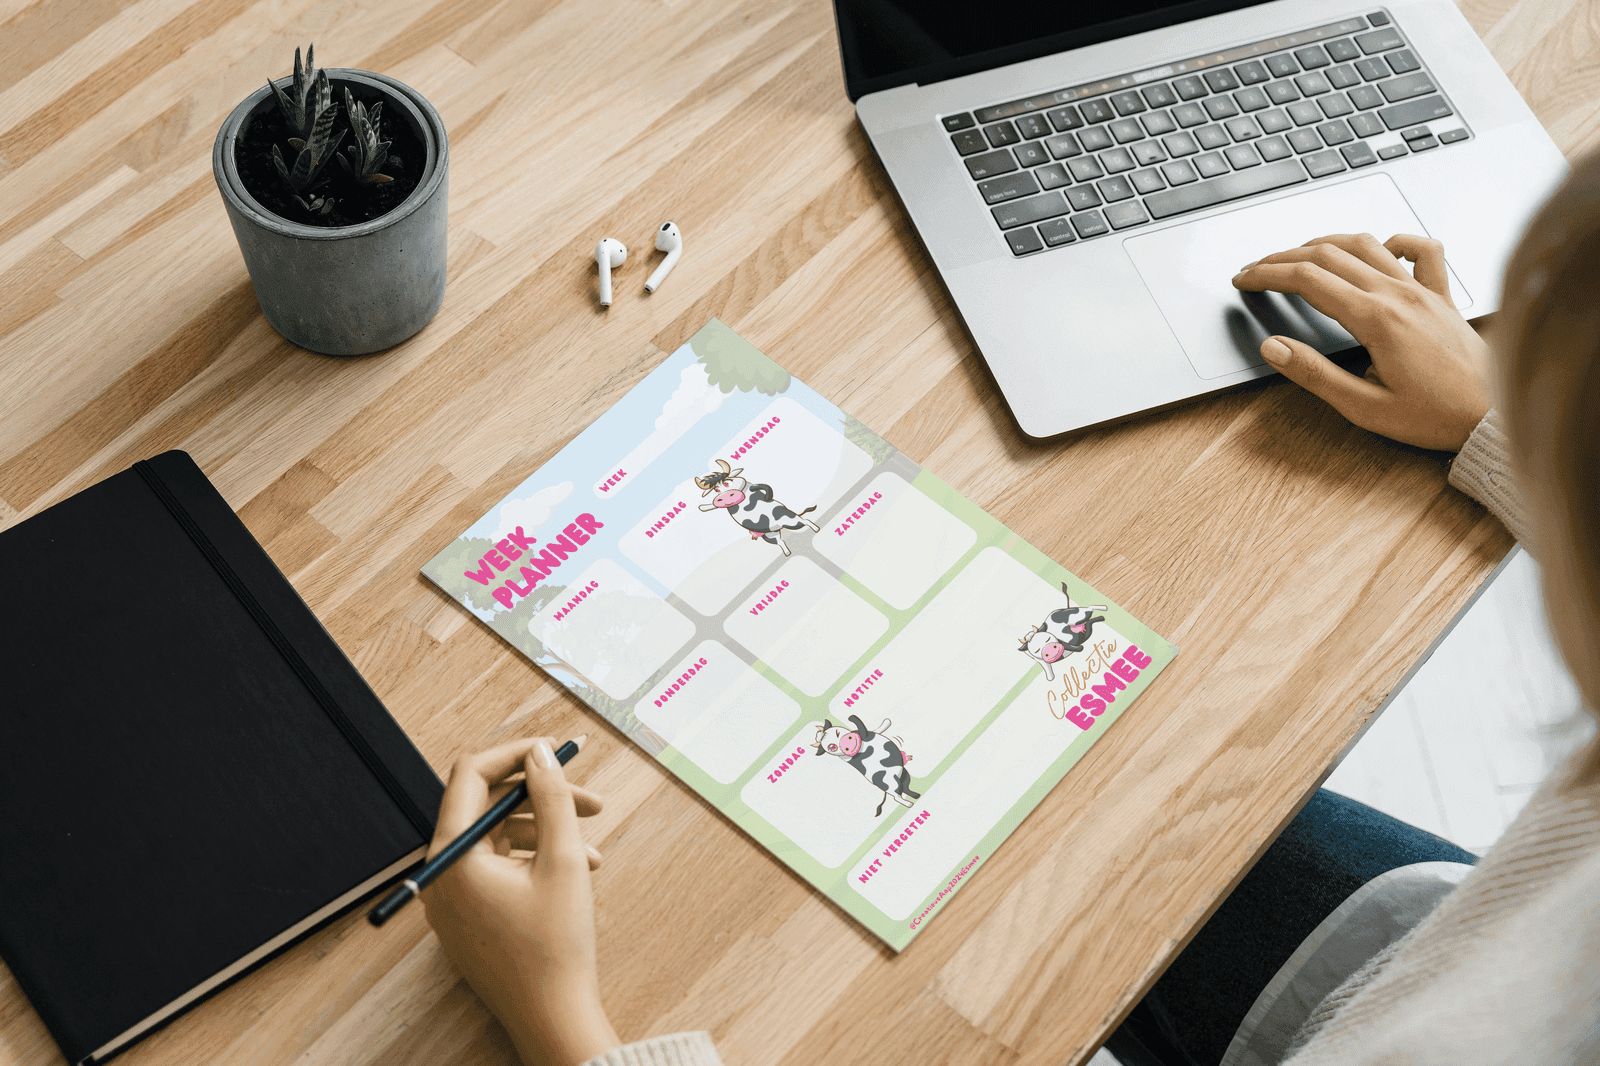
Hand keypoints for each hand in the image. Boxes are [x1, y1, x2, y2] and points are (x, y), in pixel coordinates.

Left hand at [421, 737, 619, 1065]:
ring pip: (499, 838)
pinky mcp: (468, 915)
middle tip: (590, 798)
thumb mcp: (562, 860)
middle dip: (542, 798)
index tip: (555, 751)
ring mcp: (452, 898)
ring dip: (548, 832)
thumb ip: (552, 798)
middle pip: (488, 808)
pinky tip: (577, 871)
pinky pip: (498, 869)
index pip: (471, 776)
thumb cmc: (555, 946)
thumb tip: (540, 754)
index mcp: (451, 857)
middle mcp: (441, 874)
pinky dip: (536, 861)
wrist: (553, 1019)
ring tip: (592, 850)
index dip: (515, 755)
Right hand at [1232, 233, 1491, 449]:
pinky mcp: (1441, 296)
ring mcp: (1422, 291)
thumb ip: (1314, 374)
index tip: (1243, 280)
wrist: (1491, 415)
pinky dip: (1396, 240)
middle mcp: (1398, 294)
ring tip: (1299, 255)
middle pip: (1328, 255)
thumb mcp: (1363, 407)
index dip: (1267, 275)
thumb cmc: (1435, 416)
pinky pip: (1423, 250)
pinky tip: (1380, 248)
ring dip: (1325, 242)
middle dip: (1283, 257)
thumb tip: (1273, 348)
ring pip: (1366, 244)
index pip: (1307, 280)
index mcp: (1375, 319)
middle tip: (1256, 269)